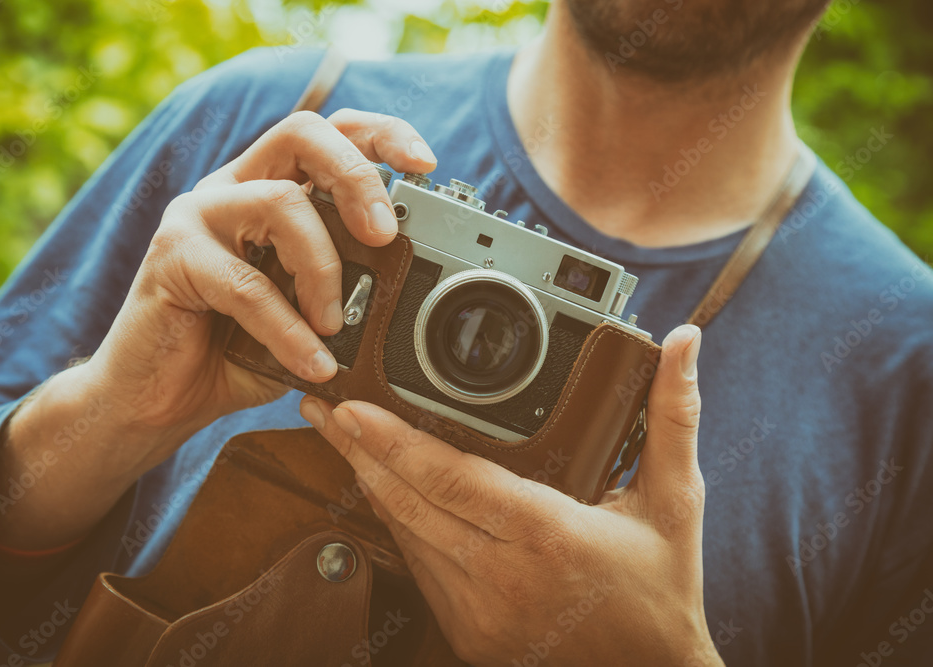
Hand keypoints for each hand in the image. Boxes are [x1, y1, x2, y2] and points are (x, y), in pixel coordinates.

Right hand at [83, 109, 437, 469]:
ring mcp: (197, 217)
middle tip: (383, 235)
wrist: (154, 401)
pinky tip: (313, 363)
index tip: (425, 165)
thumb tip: (406, 291)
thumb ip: (344, 291)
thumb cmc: (231, 353)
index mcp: (266, 189)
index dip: (379, 136)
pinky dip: (289, 329)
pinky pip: (247, 284)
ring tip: (335, 326)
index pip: (327, 134)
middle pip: (302, 134)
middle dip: (357, 177)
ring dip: (323, 269)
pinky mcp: (172, 259)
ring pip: (280, 203)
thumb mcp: (304, 315)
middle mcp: (231, 189)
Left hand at [301, 324, 723, 665]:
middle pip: (409, 505)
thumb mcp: (674, 501)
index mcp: (549, 536)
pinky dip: (399, 524)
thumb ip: (672, 416)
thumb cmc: (661, 592)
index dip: (395, 443)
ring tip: (341, 438)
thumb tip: (684, 344)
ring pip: (405, 537)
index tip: (352, 408)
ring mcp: (479, 612)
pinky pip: (419, 568)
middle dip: (357, 451)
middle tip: (320, 407)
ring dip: (371, 484)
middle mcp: (504, 577)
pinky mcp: (467, 633)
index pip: (454, 480)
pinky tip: (383, 490)